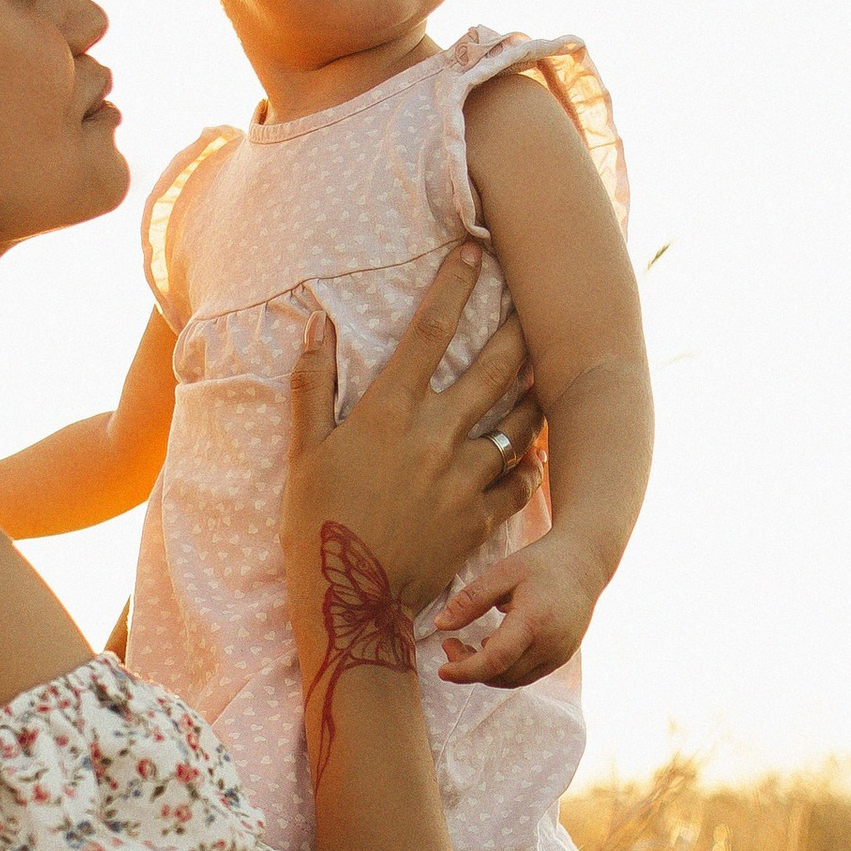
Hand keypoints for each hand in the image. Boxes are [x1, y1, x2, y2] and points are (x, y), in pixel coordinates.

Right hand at [283, 243, 536, 624]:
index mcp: (391, 411)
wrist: (351, 599)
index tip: (476, 252)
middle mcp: (437, 435)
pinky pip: (520, 480)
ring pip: (519, 421)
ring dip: (534, 392)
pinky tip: (533, 453)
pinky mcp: (481, 516)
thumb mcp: (304, 452)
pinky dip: (529, 463)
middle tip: (537, 302)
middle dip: (519, 328)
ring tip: (545, 372)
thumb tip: (316, 324)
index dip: (456, 284)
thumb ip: (312, 385)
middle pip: (494, 366)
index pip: (431, 330)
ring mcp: (465, 477)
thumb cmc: (317, 522)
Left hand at [436, 527, 602, 687]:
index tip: (442, 669)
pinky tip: (491, 647)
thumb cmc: (542, 563)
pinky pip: (527, 674)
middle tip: (449, 644)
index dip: (465, 670)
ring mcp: (559, 655)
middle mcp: (550, 644)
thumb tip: (440, 625)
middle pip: (502, 674)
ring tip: (467, 646)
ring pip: (513, 680)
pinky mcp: (561, 658)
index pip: (495, 660)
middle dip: (469, 669)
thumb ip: (471, 600)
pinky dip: (504, 669)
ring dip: (485, 672)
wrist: (585, 563)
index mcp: (534, 621)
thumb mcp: (503, 573)